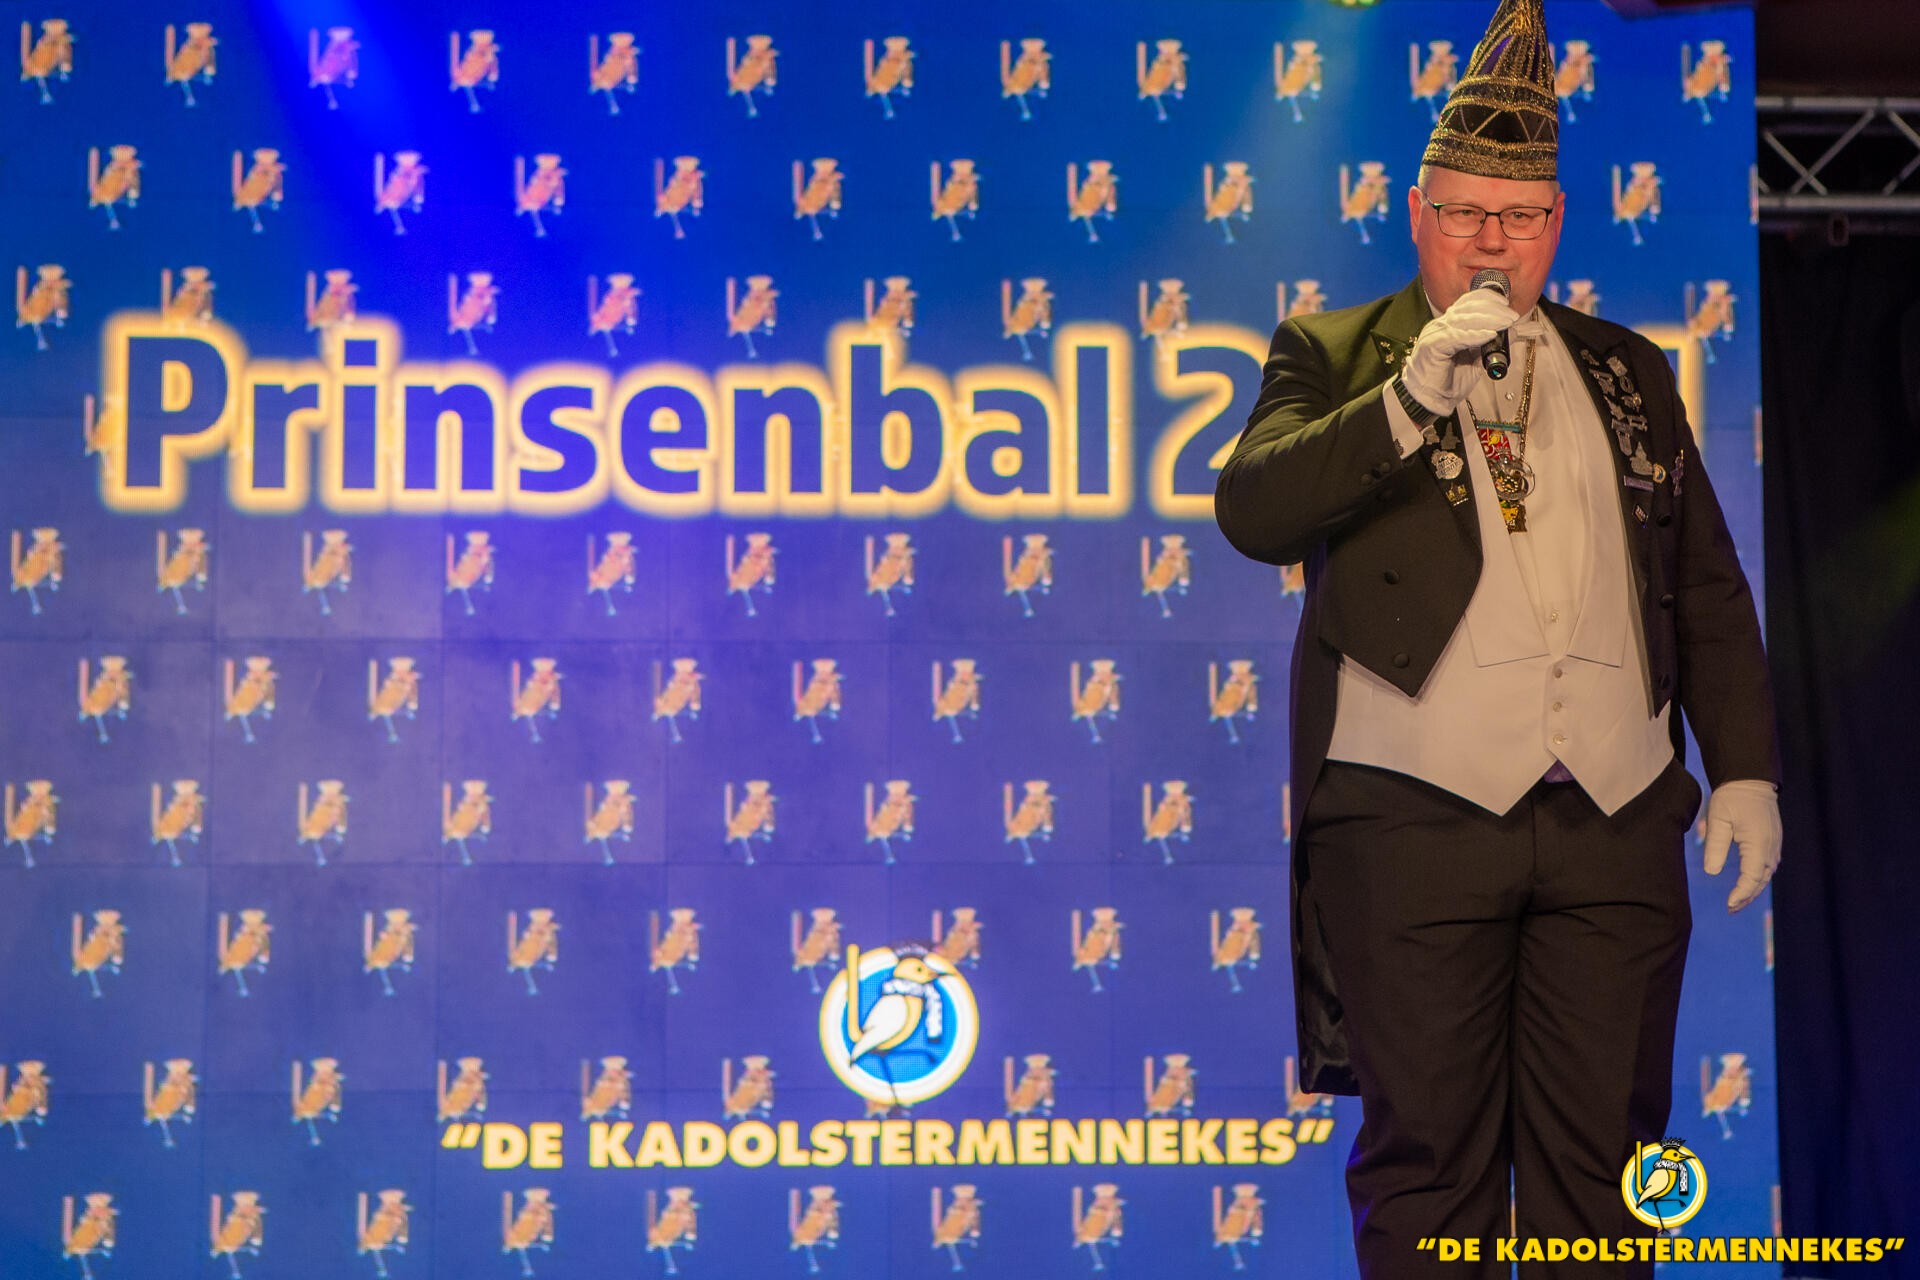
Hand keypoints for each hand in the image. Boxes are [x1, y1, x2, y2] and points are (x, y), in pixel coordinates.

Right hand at [1400, 288, 1519, 416]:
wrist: (1429, 400)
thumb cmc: (1449, 380)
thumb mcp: (1478, 358)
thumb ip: (1495, 343)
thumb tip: (1517, 331)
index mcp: (1450, 325)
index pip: (1469, 302)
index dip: (1488, 298)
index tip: (1506, 304)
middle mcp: (1441, 325)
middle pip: (1469, 307)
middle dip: (1494, 309)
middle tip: (1512, 316)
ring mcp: (1435, 334)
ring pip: (1464, 319)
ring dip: (1488, 319)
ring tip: (1506, 323)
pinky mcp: (1432, 346)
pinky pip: (1456, 337)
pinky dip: (1474, 335)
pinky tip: (1488, 335)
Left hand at [1701, 779, 1781, 911]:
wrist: (1750, 780)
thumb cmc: (1732, 797)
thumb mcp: (1718, 819)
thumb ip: (1715, 845)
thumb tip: (1712, 872)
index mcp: (1758, 843)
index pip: (1752, 877)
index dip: (1741, 894)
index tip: (1729, 904)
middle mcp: (1771, 847)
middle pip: (1761, 880)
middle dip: (1747, 897)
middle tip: (1731, 909)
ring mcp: (1774, 845)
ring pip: (1766, 875)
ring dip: (1753, 890)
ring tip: (1737, 902)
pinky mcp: (1773, 841)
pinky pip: (1767, 866)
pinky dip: (1758, 878)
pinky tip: (1747, 885)